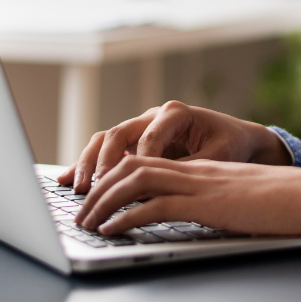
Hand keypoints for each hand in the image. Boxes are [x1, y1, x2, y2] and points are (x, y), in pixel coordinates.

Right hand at [56, 101, 291, 193]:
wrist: (235, 138)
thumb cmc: (228, 145)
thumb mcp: (217, 157)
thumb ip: (189, 167)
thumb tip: (163, 187)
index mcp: (176, 113)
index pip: (151, 136)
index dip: (140, 161)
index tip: (134, 185)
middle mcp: (153, 116)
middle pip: (119, 133)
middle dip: (105, 161)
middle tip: (94, 186)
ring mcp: (140, 128)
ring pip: (106, 140)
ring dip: (89, 163)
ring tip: (79, 188)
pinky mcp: (133, 143)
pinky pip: (104, 151)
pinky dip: (85, 164)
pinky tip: (66, 181)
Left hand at [73, 155, 300, 239]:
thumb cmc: (287, 203)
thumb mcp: (241, 199)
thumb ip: (215, 202)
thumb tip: (197, 217)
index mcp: (203, 168)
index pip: (148, 161)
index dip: (116, 176)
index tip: (96, 195)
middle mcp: (196, 170)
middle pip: (132, 165)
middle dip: (99, 188)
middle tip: (80, 211)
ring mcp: (200, 184)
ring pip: (135, 180)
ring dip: (104, 201)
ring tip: (85, 221)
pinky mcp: (206, 203)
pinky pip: (154, 205)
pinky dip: (125, 217)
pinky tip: (111, 230)